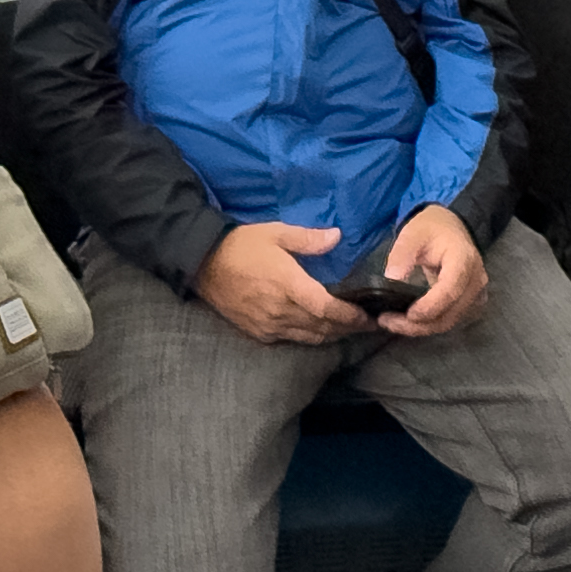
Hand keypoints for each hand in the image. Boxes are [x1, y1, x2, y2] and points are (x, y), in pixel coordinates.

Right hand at [196, 223, 369, 346]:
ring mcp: (269, 325)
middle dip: (347, 327)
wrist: (202, 264)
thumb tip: (338, 236)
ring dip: (331, 334)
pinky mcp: (259, 333)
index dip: (350, 316)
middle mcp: (281, 311)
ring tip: (348, 328)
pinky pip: (291, 339)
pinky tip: (317, 328)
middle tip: (366, 323)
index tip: (368, 316)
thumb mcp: (275, 232)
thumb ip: (308, 239)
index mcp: (288, 285)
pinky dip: (310, 336)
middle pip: (322, 328)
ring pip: (309, 337)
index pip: (327, 309)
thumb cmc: (241, 245)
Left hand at [373, 205, 488, 339]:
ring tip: (392, 322)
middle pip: (449, 314)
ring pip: (449, 322)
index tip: (406, 314)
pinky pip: (450, 320)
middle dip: (417, 324)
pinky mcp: (470, 303)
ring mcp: (476, 294)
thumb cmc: (431, 229)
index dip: (429, 307)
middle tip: (386, 321)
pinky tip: (408, 321)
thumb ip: (402, 256)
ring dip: (420, 328)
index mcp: (464, 260)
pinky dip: (428, 325)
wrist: (450, 227)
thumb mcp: (412, 234)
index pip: (450, 291)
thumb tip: (391, 280)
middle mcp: (476, 280)